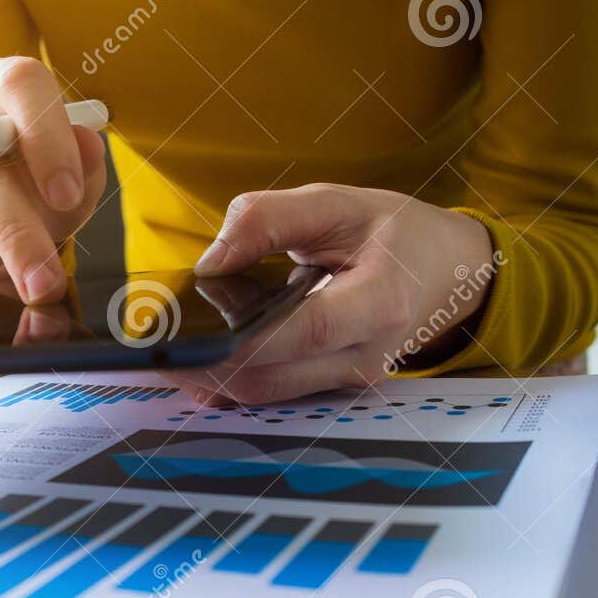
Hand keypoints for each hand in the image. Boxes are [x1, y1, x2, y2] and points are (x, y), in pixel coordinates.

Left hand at [172, 184, 496, 404]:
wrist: (448, 274)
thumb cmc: (394, 234)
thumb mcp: (339, 203)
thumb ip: (271, 219)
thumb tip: (210, 259)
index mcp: (378, 304)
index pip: (304, 333)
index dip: (242, 342)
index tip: (184, 339)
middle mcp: (365, 356)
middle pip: (271, 378)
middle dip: (205, 367)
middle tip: (150, 347)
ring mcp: (349, 381)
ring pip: (265, 394)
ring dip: (210, 377)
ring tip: (166, 349)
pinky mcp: (331, 389)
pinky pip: (273, 394)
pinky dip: (230, 379)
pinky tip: (197, 360)